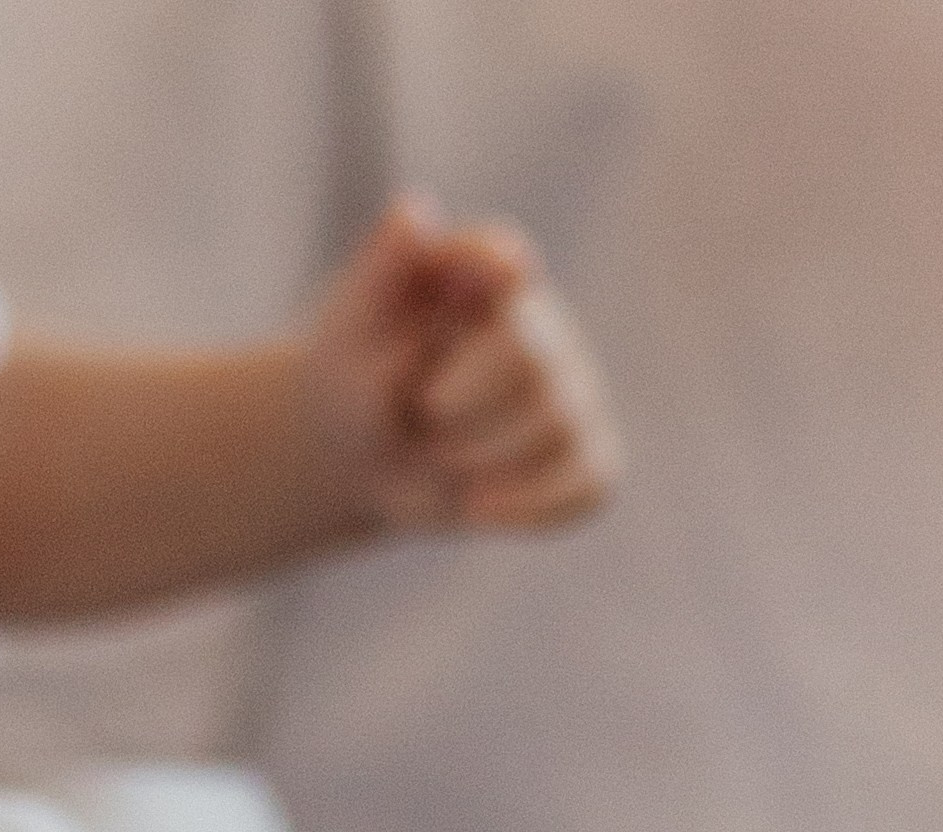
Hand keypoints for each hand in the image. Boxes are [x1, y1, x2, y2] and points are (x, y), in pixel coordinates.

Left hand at [305, 195, 620, 538]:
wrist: (360, 454)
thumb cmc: (352, 375)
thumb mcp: (350, 324)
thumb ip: (380, 266)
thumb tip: (417, 211)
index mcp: (490, 273)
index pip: (510, 272)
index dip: (485, 321)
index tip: (433, 388)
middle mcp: (545, 323)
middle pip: (539, 370)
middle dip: (468, 417)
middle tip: (420, 423)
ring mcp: (574, 390)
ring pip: (567, 432)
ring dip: (490, 465)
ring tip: (438, 462)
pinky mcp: (587, 453)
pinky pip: (592, 483)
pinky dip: (534, 508)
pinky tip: (476, 508)